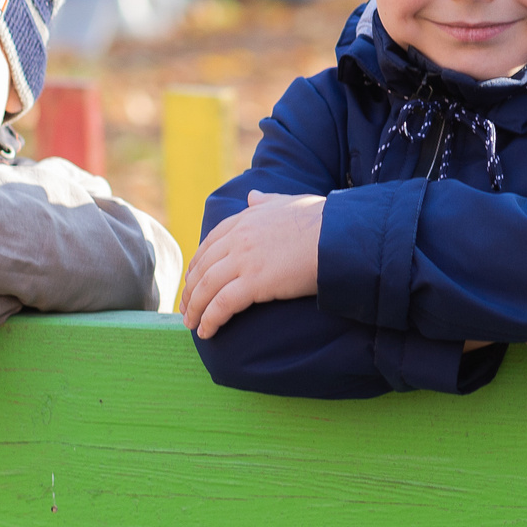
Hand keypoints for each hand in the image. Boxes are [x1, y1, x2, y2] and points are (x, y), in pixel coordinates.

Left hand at [181, 191, 326, 336]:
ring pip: (206, 288)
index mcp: (244, 219)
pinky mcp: (254, 282)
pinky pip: (222, 305)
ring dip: (195, 309)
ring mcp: (244, 260)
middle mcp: (238, 238)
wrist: (340, 234)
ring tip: (192, 324)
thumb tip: (252, 195)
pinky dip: (210, 319)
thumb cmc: (321, 220)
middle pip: (202, 268)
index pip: (209, 245)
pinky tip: (206, 332)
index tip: (193, 282)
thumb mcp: (288, 203)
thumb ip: (266, 202)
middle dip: (191, 291)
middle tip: (186, 308)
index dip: (197, 266)